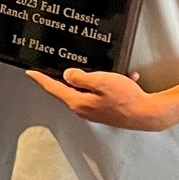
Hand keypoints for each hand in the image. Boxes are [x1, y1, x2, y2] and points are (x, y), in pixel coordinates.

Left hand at [26, 67, 178, 129]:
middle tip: (62, 65)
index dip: (40, 79)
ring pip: (88, 90)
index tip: (29, 72)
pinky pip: (103, 93)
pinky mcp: (106, 111)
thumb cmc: (126, 98)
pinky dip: (112, 84)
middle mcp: (83, 109)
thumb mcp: (101, 81)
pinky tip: (124, 79)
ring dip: (97, 78)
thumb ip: (80, 77)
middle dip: (68, 76)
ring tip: (112, 72)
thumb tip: (67, 75)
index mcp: (78, 102)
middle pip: (69, 89)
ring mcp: (95, 112)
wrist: (148, 114)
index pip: (53, 88)